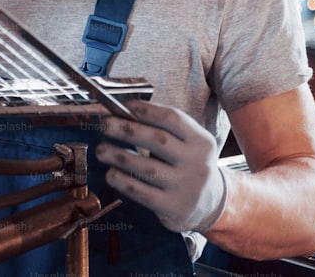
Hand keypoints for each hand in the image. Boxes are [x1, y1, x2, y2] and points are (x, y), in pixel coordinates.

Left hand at [97, 99, 226, 233]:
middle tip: (106, 124)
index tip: (125, 106)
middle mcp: (197, 163)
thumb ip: (165, 130)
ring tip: (101, 149)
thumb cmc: (191, 166)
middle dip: (128, 130)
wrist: (212, 205)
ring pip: (147, 167)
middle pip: (158, 140)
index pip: (173, 119)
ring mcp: (186, 187)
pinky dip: (123, 181)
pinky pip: (143, 193)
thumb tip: (125, 115)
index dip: (147, 110)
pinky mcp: (173, 207)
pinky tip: (111, 174)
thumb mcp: (190, 145)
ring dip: (119, 156)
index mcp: (201, 141)